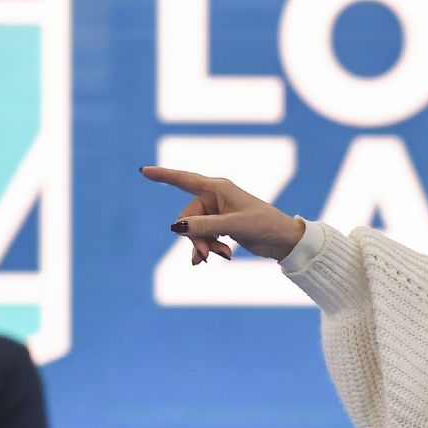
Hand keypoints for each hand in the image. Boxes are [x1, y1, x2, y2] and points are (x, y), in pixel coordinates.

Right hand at [140, 166, 304, 261]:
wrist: (283, 239)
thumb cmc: (264, 225)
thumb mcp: (234, 225)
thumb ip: (205, 226)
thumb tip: (176, 227)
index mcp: (218, 188)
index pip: (184, 180)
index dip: (163, 175)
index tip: (143, 170)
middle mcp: (215, 197)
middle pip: (187, 217)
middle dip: (194, 238)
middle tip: (206, 256)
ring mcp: (217, 212)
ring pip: (194, 230)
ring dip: (204, 245)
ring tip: (222, 256)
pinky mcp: (221, 225)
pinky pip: (203, 237)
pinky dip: (210, 247)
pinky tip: (222, 256)